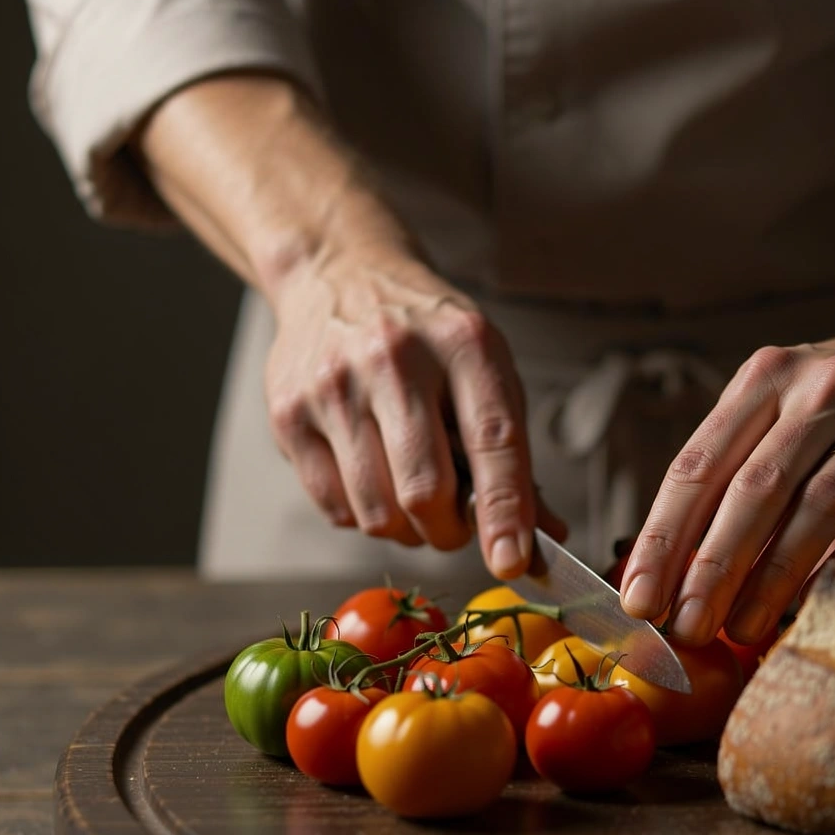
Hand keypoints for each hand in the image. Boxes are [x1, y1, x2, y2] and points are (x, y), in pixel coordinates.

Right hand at [266, 242, 565, 576]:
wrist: (341, 274)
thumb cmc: (427, 334)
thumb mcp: (486, 369)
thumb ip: (513, 454)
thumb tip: (545, 536)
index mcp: (463, 344)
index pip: (492, 441)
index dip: (505, 511)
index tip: (513, 560)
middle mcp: (395, 358)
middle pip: (424, 490)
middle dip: (449, 531)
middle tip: (455, 524)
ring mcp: (334, 385)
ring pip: (376, 511)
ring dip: (405, 530)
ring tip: (412, 498)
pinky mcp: (289, 413)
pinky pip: (335, 508)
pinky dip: (363, 516)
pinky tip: (372, 480)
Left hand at [618, 332, 834, 645]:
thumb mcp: (778, 412)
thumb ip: (730, 476)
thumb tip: (668, 574)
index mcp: (765, 378)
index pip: (700, 464)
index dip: (664, 536)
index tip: (640, 599)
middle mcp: (823, 386)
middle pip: (756, 486)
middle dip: (714, 566)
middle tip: (688, 628)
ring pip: (822, 502)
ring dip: (776, 574)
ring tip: (743, 628)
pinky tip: (817, 602)